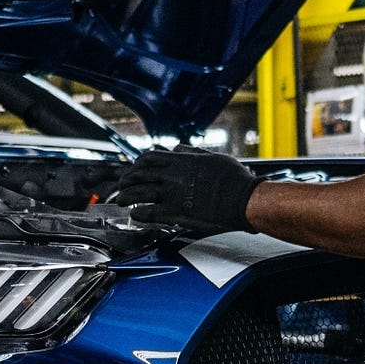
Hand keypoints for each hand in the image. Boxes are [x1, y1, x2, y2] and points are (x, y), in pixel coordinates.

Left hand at [115, 145, 258, 232]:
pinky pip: (149, 212)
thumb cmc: (233, 178)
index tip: (134, 169)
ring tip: (121, 201)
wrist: (242, 199)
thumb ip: (191, 152)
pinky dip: (138, 213)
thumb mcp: (212, 157)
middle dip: (126, 180)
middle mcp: (172, 175)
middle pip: (139, 175)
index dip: (137, 164)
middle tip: (122, 186)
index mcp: (180, 160)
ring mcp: (172, 194)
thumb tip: (177, 149)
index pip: (149, 158)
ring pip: (138, 193)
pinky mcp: (176, 213)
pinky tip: (134, 214)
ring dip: (126, 197)